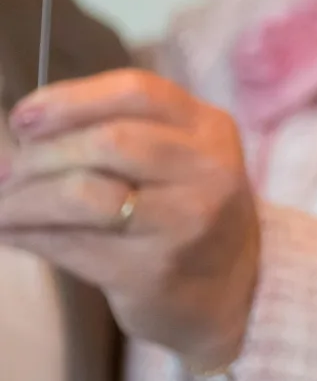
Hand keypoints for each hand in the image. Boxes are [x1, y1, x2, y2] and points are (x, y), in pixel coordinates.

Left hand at [0, 70, 261, 372]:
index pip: (136, 92)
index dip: (70, 99)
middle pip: (108, 141)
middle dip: (41, 155)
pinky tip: (12, 232)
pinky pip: (72, 245)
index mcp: (209, 128)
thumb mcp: (177, 157)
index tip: (22, 118)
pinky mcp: (153, 270)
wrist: (231, 289)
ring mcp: (185, 221)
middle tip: (7, 174)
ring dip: (25, 199)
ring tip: (3, 206)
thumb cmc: (184, 209)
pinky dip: (28, 235)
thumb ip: (120, 130)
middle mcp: (207, 169)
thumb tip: (23, 131)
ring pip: (84, 194)